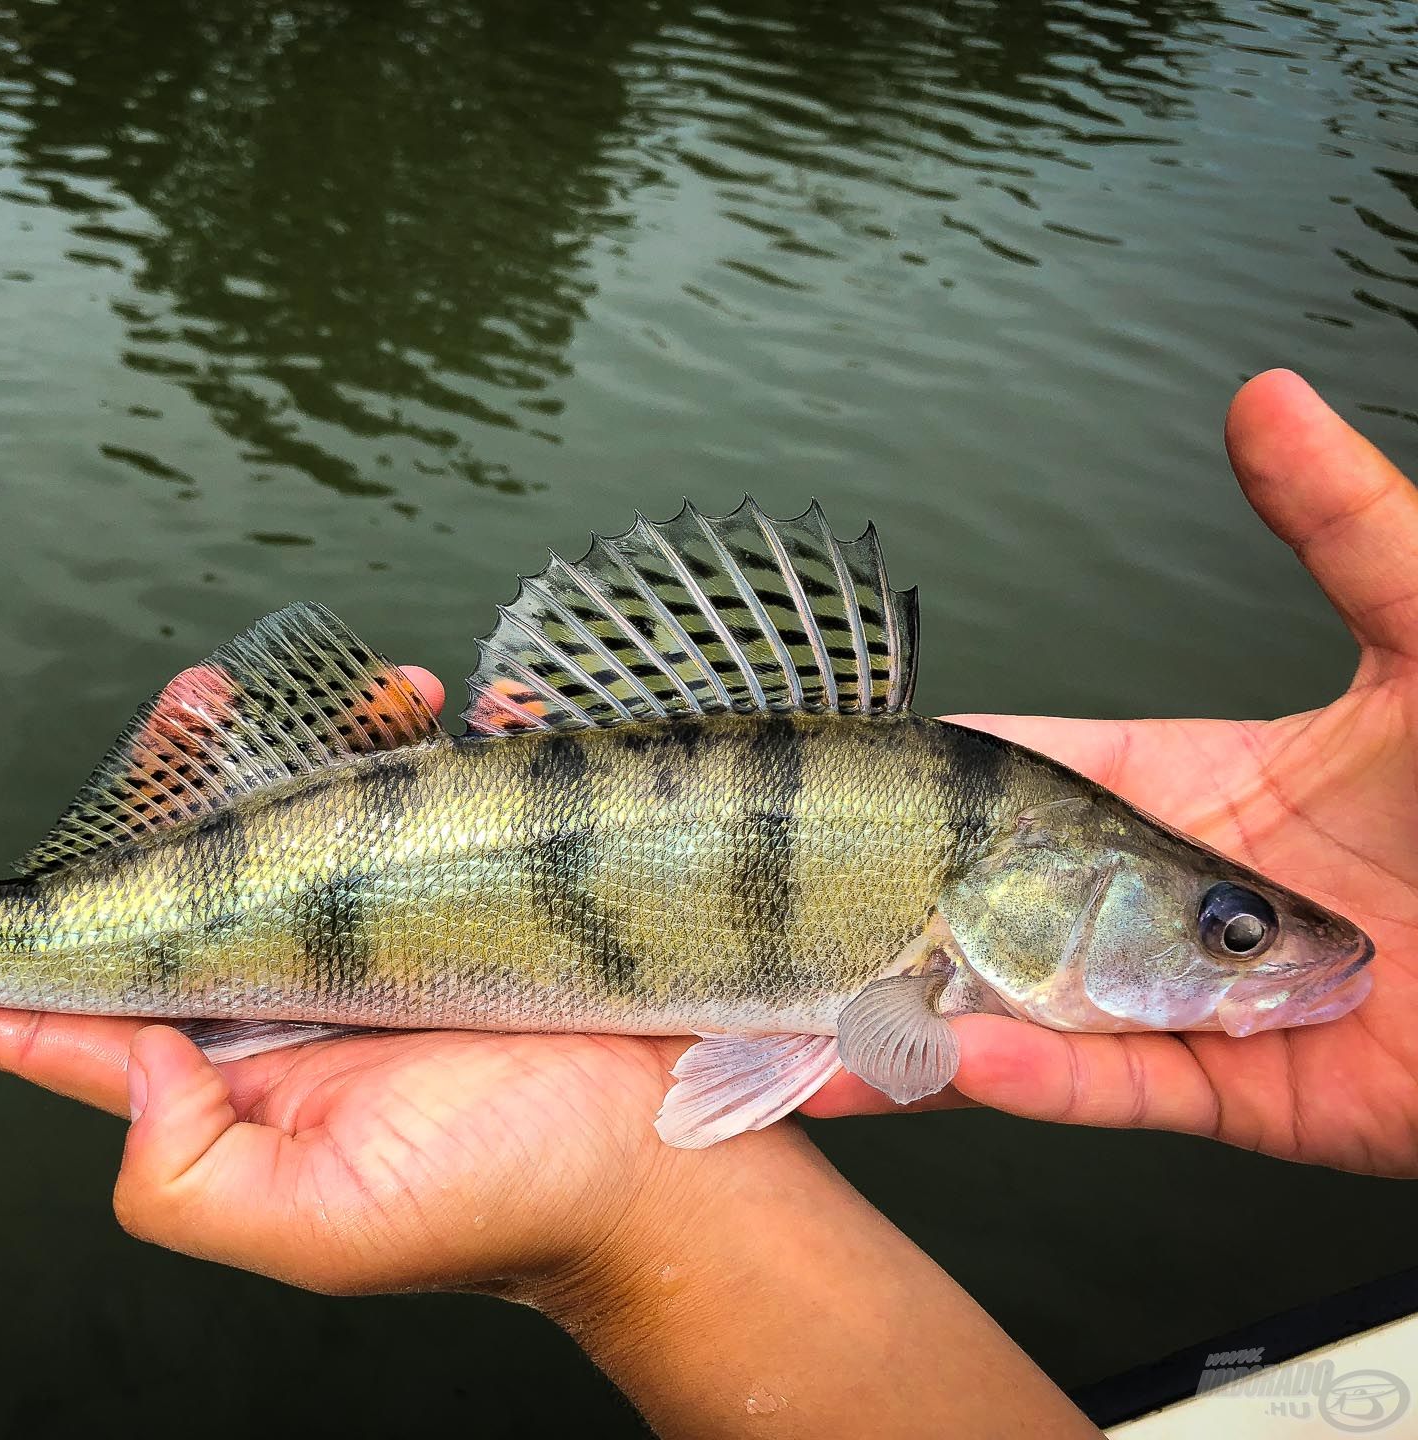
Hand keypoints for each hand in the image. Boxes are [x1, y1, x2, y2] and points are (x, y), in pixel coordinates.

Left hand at [0, 656, 714, 1297]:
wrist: (659, 1171)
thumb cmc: (497, 1207)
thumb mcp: (314, 1232)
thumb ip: (185, 1177)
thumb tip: (137, 1056)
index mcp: (229, 1071)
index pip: (73, 1020)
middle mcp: (284, 990)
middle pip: (179, 871)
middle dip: (167, 782)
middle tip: (192, 705)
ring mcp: (373, 929)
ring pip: (304, 807)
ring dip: (317, 733)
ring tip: (379, 687)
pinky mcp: (462, 887)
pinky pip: (433, 790)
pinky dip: (445, 739)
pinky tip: (472, 710)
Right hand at [803, 370, 1417, 1177]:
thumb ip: (1345, 529)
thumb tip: (1262, 393)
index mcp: (1189, 795)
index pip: (1023, 781)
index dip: (927, 777)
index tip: (824, 773)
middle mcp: (1171, 910)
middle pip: (998, 910)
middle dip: (887, 915)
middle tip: (773, 914)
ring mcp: (1203, 1011)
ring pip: (1034, 1021)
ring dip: (918, 1026)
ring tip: (808, 1023)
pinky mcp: (1255, 1102)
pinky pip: (1123, 1098)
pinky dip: (1039, 1087)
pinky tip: (952, 1065)